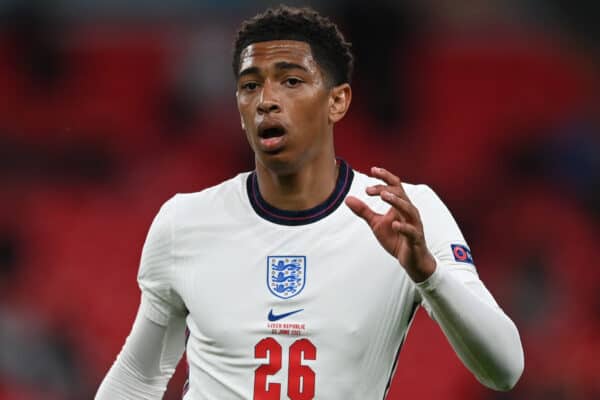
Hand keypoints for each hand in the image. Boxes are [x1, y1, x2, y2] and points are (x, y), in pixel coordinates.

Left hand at [345, 167, 435, 281]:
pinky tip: (394, 224)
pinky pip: (411, 231)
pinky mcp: (416, 239)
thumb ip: (364, 211)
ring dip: (396, 201)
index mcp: (401, 206)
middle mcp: (409, 212)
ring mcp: (414, 225)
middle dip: (385, 189)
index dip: (385, 176)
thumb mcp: (376, 224)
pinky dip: (403, 227)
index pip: (395, 186)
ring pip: (409, 209)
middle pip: (401, 194)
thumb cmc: (396, 238)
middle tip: (368, 190)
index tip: (372, 170)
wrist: (411, 259)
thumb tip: (347, 199)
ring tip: (383, 196)